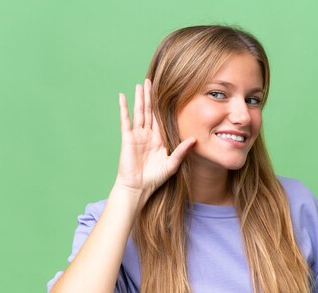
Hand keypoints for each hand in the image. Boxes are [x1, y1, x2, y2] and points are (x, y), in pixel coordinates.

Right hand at [115, 79, 194, 202]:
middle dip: (151, 96)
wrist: (138, 187)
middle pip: (150, 111)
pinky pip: (125, 120)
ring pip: (139, 112)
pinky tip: (123, 97)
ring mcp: (137, 135)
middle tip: (152, 80)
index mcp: (159, 139)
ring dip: (140, 98)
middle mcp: (148, 135)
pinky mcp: (127, 138)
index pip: (162, 118)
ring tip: (141, 84)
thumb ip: (182, 151)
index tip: (168, 91)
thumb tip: (194, 140)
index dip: (163, 105)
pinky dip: (124, 108)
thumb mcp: (172, 164)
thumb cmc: (154, 179)